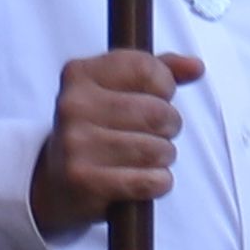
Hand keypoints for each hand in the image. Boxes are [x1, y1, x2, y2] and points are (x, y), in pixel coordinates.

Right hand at [30, 46, 202, 236]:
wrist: (53, 183)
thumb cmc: (94, 130)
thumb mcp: (117, 89)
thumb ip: (159, 69)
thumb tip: (195, 66)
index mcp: (80, 74)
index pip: (145, 67)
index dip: (165, 85)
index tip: (160, 97)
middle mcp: (73, 105)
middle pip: (157, 111)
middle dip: (169, 126)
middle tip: (158, 133)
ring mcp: (76, 144)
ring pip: (156, 149)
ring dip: (164, 157)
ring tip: (150, 157)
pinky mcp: (85, 181)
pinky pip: (148, 181)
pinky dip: (158, 183)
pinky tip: (146, 180)